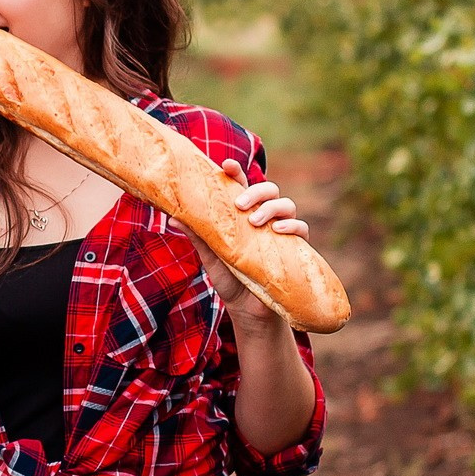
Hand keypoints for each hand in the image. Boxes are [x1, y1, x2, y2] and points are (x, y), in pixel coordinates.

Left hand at [185, 159, 307, 325]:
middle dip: (256, 191)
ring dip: (272, 208)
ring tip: (256, 221)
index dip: (235, 172)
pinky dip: (292, 226)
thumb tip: (173, 218)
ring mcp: (281, 232)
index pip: (241, 186)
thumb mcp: (210, 257)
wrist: (248, 311)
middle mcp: (264, 218)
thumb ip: (197, 237)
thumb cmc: (229, 279)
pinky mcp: (295, 248)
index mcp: (242, 215)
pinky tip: (278, 231)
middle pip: (268, 189)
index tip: (225, 165)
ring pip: (286, 205)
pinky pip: (302, 229)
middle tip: (240, 204)